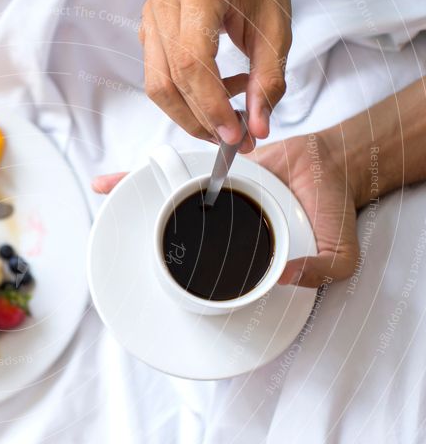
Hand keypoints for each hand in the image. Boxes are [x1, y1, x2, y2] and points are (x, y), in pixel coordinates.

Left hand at [91, 134, 359, 287]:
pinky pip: (182, 167)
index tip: (146, 278)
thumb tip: (282, 276)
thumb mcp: (337, 255)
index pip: (202, 268)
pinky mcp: (217, 167)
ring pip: (169, 199)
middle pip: (173, 230)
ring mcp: (215, 197)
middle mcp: (219, 226)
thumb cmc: (331, 214)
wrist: (336, 164)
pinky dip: (151, 169)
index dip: (173, 275)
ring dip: (136, 196)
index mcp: (241, 251)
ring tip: (106, 193)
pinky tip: (118, 175)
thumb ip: (318, 272)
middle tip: (111, 231)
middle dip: (140, 232)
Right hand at [140, 0, 291, 146]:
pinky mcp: (152, 31)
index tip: (233, 133)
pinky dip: (186, 96)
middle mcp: (165, 5)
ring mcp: (152, 18)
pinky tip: (216, 93)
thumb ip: (268, 77)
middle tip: (233, 138)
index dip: (211, 106)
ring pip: (158, 85)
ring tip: (225, 121)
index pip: (192, 64)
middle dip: (202, 120)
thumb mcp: (273, 25)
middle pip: (169, 82)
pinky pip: (159, 76)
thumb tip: (257, 125)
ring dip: (190, 115)